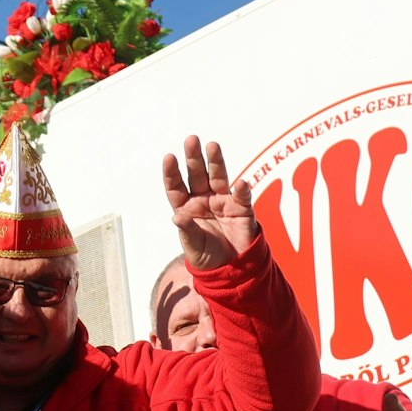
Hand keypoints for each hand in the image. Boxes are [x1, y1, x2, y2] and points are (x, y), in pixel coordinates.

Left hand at [161, 136, 258, 270]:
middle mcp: (203, 200)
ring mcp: (223, 202)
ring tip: (212, 146)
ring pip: (218, 177)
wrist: (232, 270)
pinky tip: (240, 183)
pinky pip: (242, 196)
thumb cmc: (207, 257)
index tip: (169, 157)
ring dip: (216, 162)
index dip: (172, 173)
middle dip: (193, 158)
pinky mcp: (241, 208)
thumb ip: (187, 231)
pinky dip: (242, 189)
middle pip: (197, 175)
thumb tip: (177, 217)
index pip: (176, 187)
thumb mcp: (193, 246)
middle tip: (191, 140)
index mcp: (186, 208)